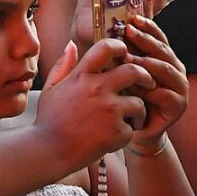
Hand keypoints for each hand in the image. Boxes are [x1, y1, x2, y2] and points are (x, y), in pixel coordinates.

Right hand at [34, 40, 154, 169]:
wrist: (50, 151)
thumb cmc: (49, 120)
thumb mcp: (51, 88)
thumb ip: (64, 64)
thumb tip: (72, 44)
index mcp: (82, 75)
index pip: (106, 48)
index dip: (119, 46)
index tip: (125, 53)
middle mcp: (98, 89)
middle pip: (134, 71)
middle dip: (144, 76)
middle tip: (147, 82)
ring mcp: (109, 111)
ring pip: (139, 103)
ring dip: (138, 110)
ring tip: (130, 118)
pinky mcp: (117, 132)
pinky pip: (133, 128)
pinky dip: (127, 132)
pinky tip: (115, 136)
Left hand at [120, 16, 187, 148]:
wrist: (134, 129)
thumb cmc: (128, 96)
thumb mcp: (125, 70)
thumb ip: (125, 48)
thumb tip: (116, 22)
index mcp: (165, 57)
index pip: (158, 35)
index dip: (147, 24)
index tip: (132, 16)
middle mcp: (176, 68)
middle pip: (161, 49)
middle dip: (144, 38)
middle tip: (127, 30)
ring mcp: (180, 87)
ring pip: (163, 69)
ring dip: (144, 62)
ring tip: (126, 57)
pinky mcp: (178, 106)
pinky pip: (163, 93)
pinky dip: (147, 89)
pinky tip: (131, 86)